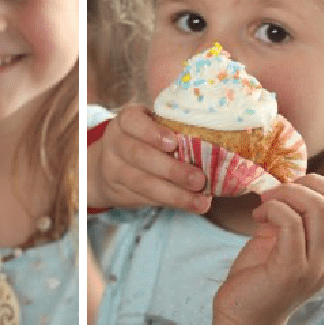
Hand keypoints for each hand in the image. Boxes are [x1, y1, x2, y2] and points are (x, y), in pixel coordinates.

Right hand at [88, 104, 210, 212]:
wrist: (107, 164)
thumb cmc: (144, 138)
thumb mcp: (151, 124)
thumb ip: (173, 126)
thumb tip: (216, 133)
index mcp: (126, 119)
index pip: (133, 122)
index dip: (152, 133)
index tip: (173, 143)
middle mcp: (115, 142)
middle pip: (140, 156)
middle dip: (171, 170)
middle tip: (199, 180)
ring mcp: (113, 169)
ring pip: (143, 183)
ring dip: (175, 194)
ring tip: (200, 201)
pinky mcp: (118, 192)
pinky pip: (145, 198)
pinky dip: (171, 202)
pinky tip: (190, 205)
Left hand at [211, 175, 323, 324]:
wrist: (241, 323)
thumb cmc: (258, 280)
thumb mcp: (282, 243)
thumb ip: (293, 219)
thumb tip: (288, 186)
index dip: (322, 185)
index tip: (292, 189)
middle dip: (305, 184)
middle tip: (275, 193)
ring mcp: (314, 267)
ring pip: (318, 208)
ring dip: (286, 194)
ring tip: (264, 204)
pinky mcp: (290, 270)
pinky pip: (290, 222)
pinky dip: (273, 209)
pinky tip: (258, 218)